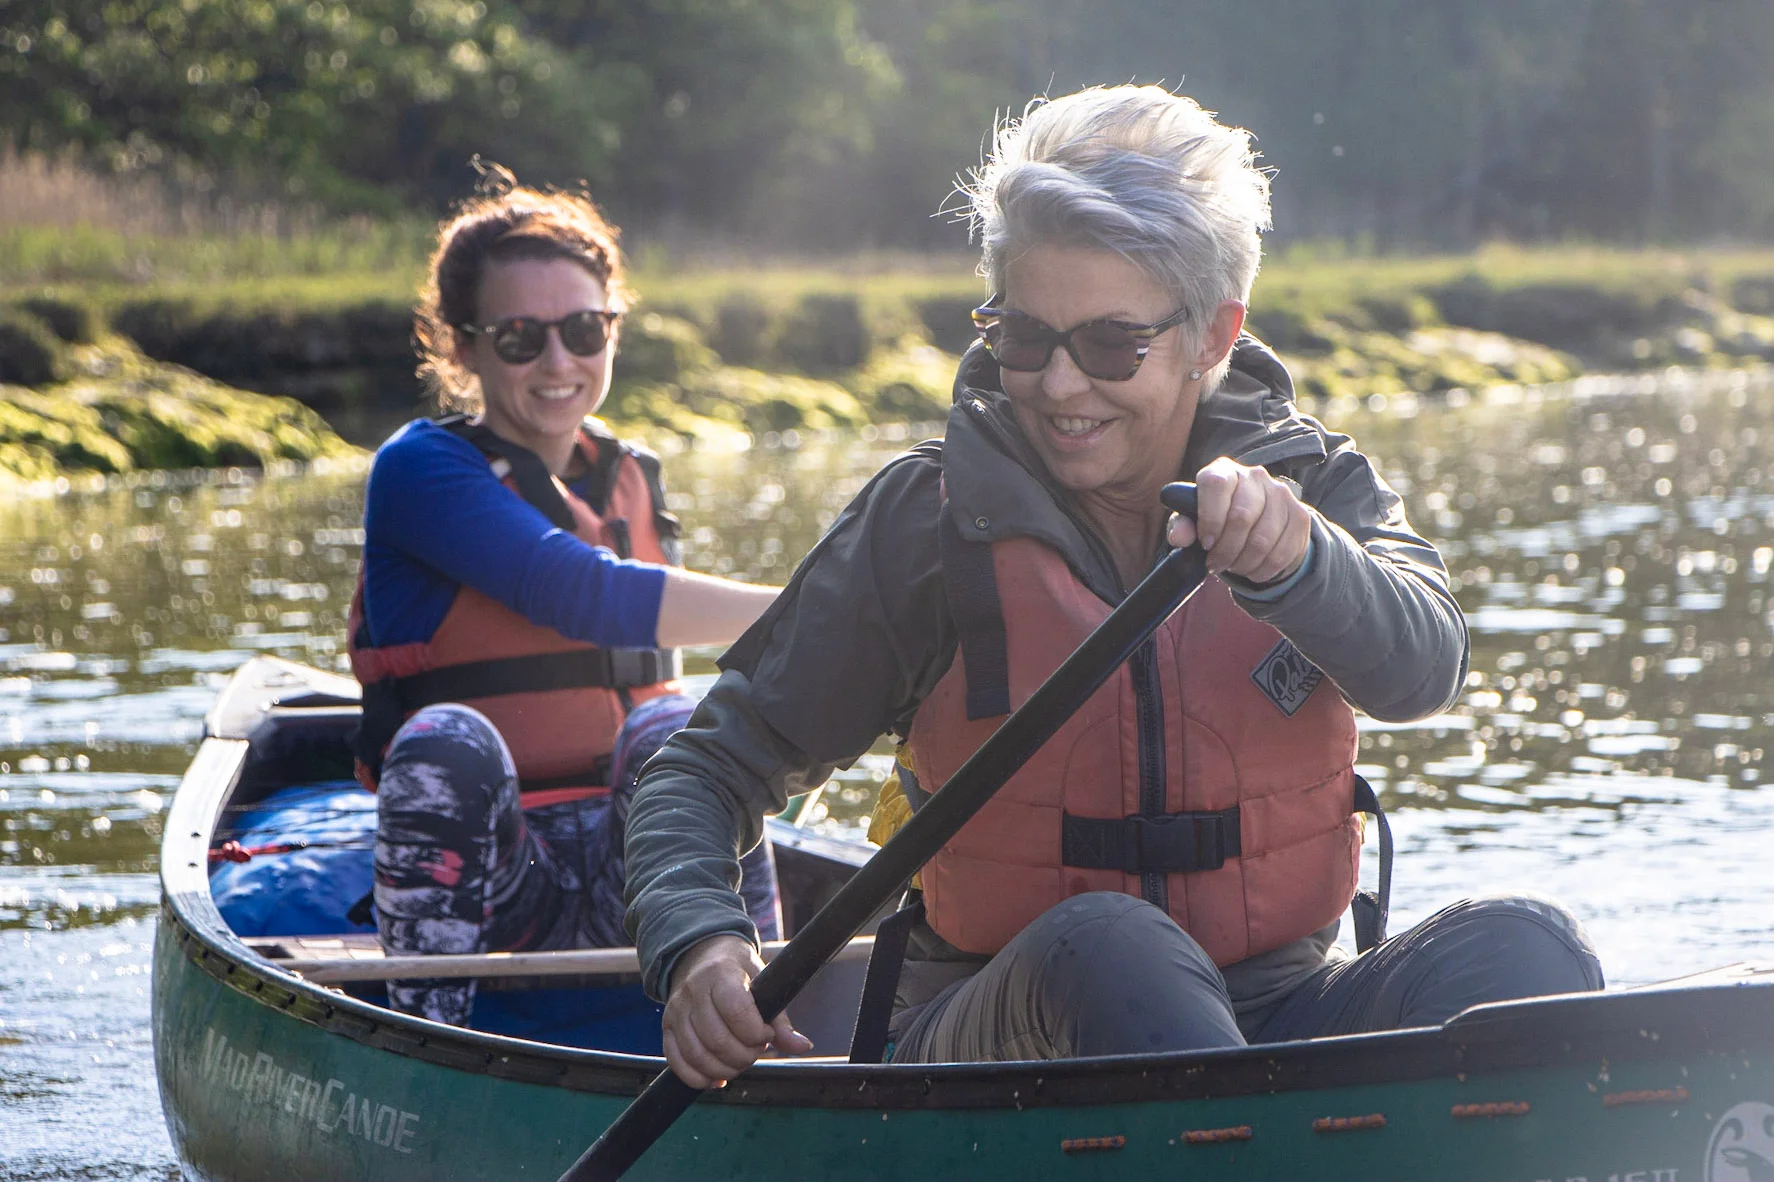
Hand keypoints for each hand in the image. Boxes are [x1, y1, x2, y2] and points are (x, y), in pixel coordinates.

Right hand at [661, 934, 811, 1088]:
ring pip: (697, 1056)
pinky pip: (677, 1063)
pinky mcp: (666, 1028)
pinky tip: (716, 1077)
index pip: (737, 1012)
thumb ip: (781, 1019)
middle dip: (744, 1056)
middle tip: (755, 1051)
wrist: (701, 955)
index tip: (766, 1034)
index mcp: (721, 974)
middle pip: (718, 1040)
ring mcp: (676, 1010)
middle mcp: (693, 991)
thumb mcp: (763, 982)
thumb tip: (802, 1046)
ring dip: (724, 1070)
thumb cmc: (738, 970)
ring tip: (738, 1061)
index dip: (757, 1034)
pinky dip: (698, 1078)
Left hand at [1166, 457, 1310, 583]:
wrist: (1257, 523)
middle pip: (1241, 517)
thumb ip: (1182, 526)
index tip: (1206, 544)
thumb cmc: (1216, 520)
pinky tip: (1252, 569)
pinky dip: (1262, 570)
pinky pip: (1280, 553)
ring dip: (1243, 563)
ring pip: (1262, 540)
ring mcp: (1281, 494)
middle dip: (1225, 550)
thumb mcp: (1193, 522)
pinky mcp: (1299, 516)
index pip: (1216, 485)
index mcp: (1224, 471)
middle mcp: (1255, 476)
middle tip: (1216, 564)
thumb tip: (1178, 537)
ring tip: (1233, 566)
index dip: (1209, 518)